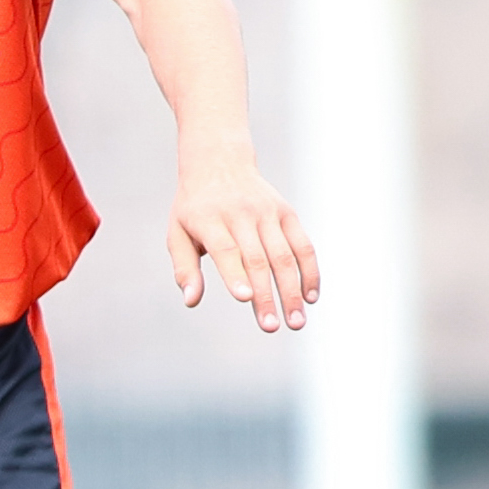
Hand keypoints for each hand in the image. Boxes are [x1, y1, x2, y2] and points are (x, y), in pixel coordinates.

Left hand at [166, 151, 322, 333]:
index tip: (244, 299)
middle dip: (266, 295)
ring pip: (284, 255)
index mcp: (209, 218)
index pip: (226, 249)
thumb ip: (184, 268)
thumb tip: (191, 300)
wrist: (219, 162)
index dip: (235, 274)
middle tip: (271, 327)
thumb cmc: (194, 208)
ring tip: (296, 321)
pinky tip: (311, 297)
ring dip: (292, 291)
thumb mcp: (177, 233)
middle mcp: (241, 214)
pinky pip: (303, 245)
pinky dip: (309, 271)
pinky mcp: (287, 213)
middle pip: (258, 259)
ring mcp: (267, 212)